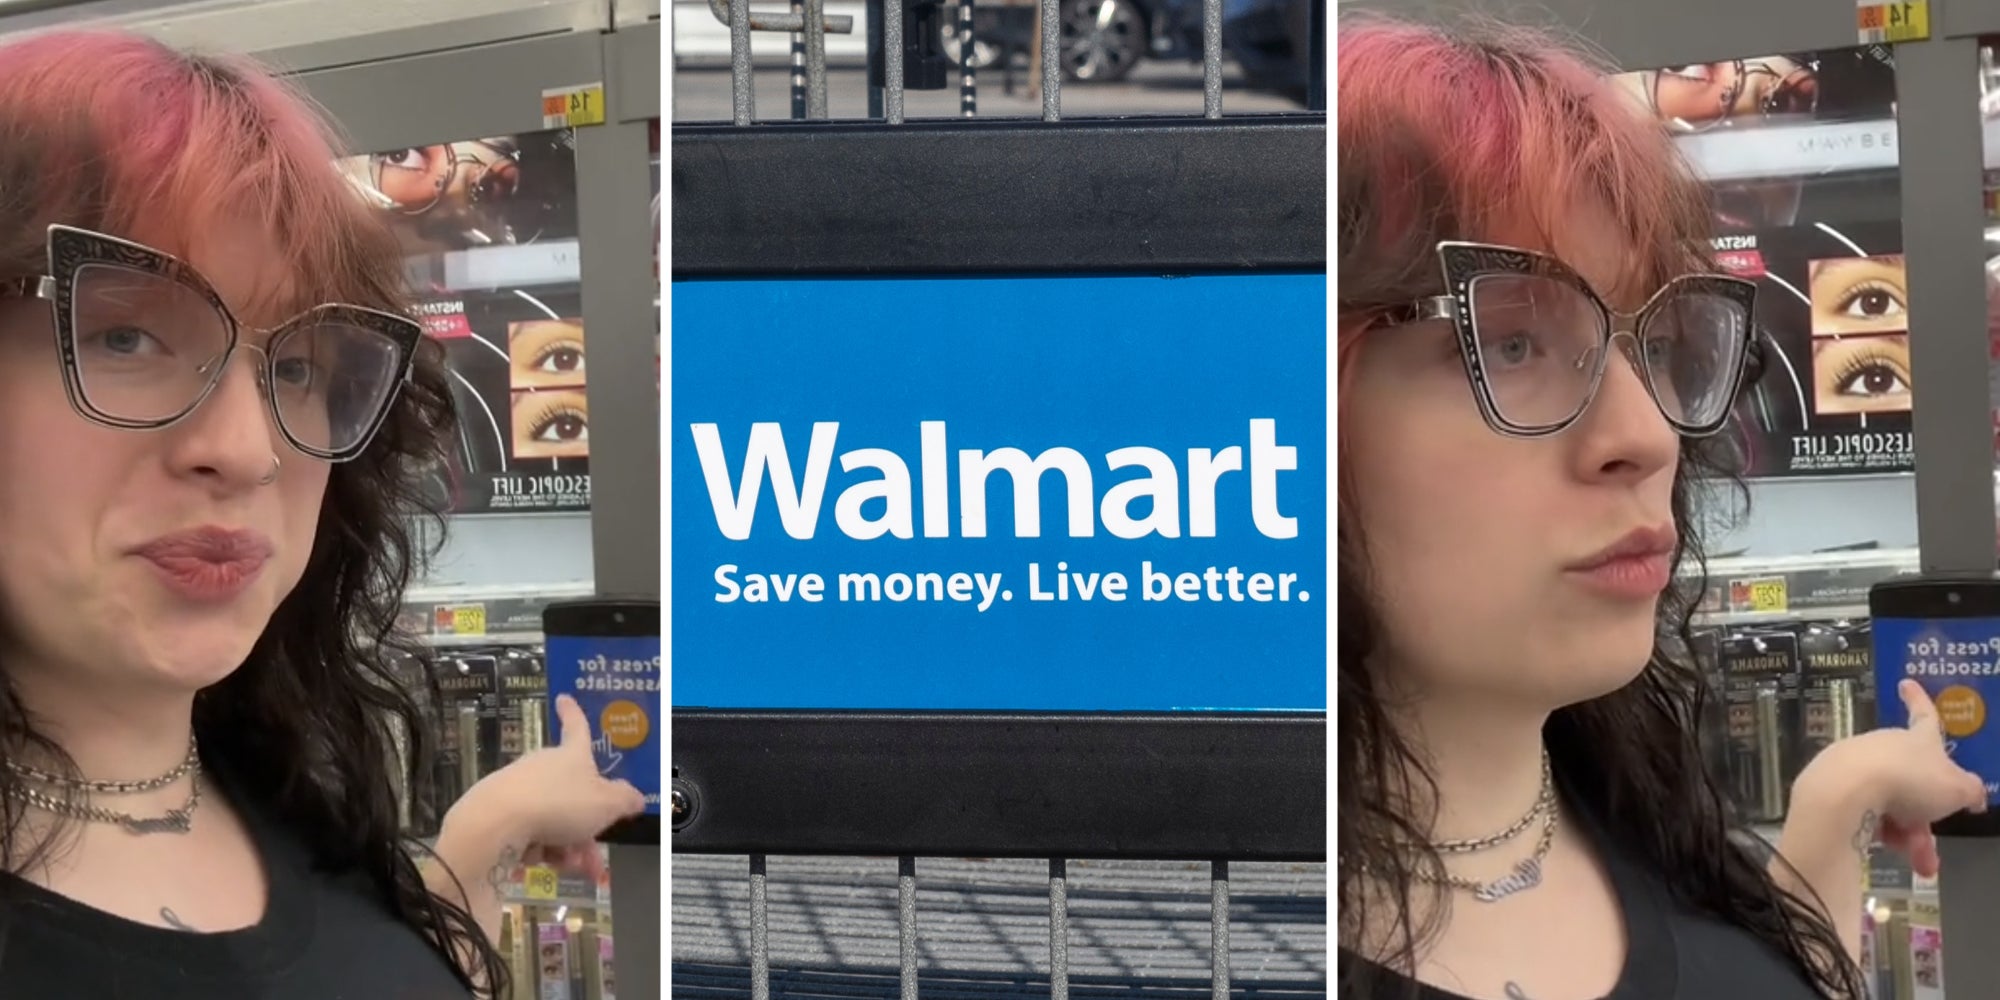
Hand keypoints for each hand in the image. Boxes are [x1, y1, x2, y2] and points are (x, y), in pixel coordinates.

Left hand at [457, 694, 647, 877]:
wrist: (496, 824)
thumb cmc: (558, 804)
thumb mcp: (607, 804)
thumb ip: (626, 799)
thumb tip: (636, 796)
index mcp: (572, 755)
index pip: (577, 728)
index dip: (575, 714)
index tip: (565, 698)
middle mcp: (543, 765)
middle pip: (572, 793)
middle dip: (586, 827)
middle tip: (593, 856)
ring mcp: (518, 787)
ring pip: (552, 817)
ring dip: (567, 845)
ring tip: (571, 867)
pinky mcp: (497, 811)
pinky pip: (528, 830)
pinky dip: (540, 848)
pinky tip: (542, 863)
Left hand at [1845, 680, 1985, 876]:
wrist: (1846, 791)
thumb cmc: (1910, 781)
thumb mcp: (1957, 789)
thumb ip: (1970, 791)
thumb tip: (1975, 794)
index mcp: (1918, 739)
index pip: (1924, 715)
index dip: (1920, 701)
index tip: (1906, 683)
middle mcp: (1884, 745)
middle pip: (1911, 784)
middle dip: (1924, 822)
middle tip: (1928, 852)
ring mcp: (1854, 763)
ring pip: (1888, 804)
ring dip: (1904, 835)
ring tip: (1913, 859)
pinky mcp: (1829, 784)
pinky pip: (1861, 811)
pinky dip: (1875, 832)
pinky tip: (1881, 848)